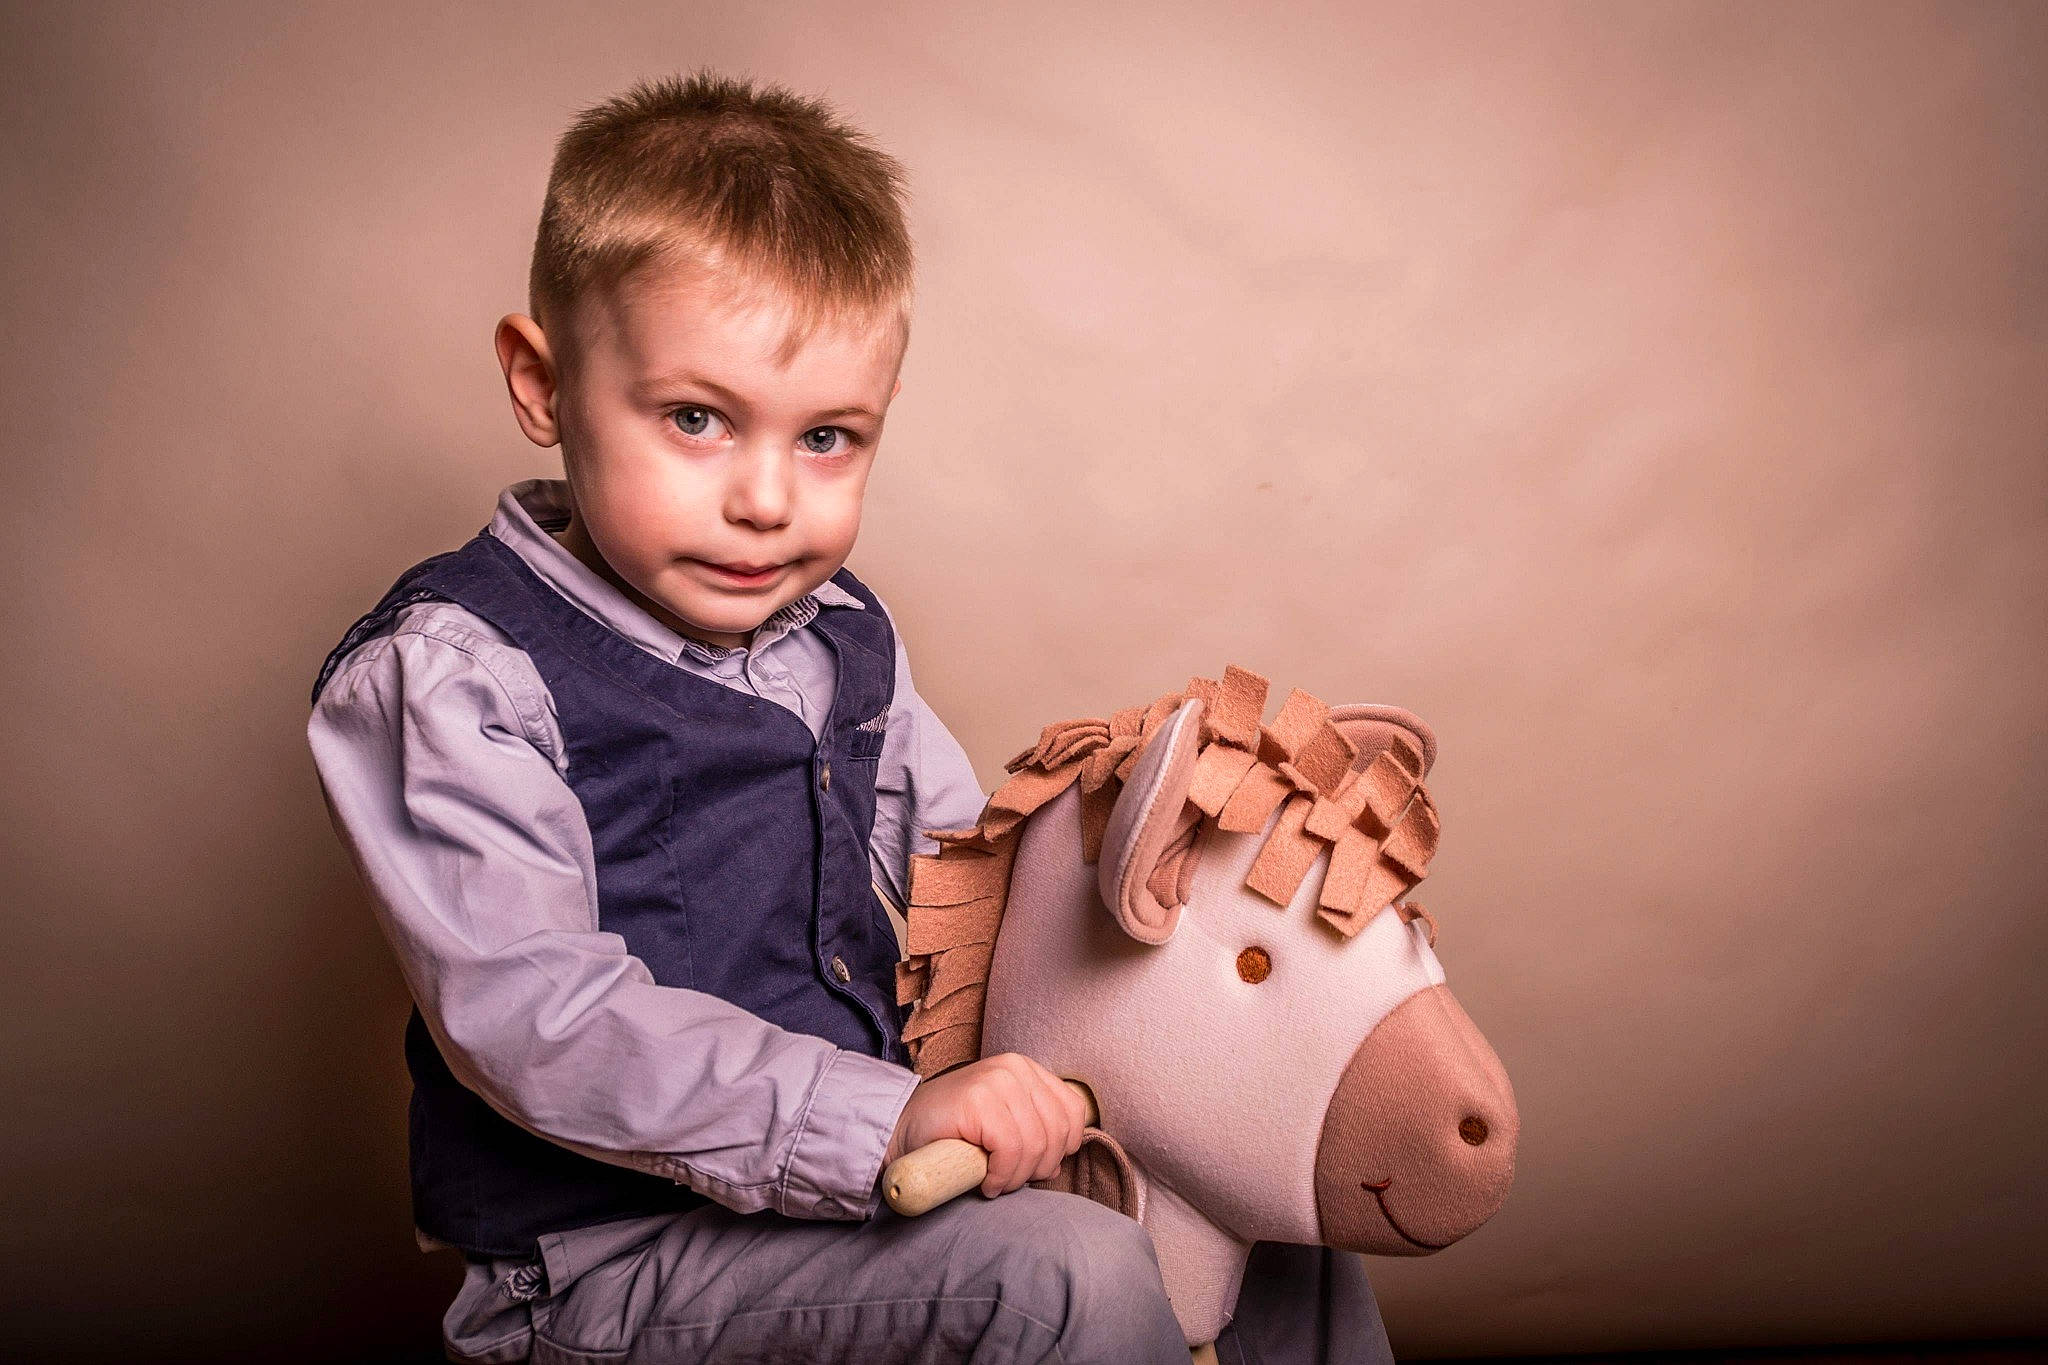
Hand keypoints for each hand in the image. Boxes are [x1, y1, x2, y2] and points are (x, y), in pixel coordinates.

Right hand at [883, 1053, 1088, 1197]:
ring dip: (1017, 1177)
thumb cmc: (953, 1132)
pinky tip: (987, 1181)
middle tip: (1011, 1179)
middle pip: (1057, 1132)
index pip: (1073, 1113)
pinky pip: (1010, 1150)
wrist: (901, 1130)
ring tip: (996, 1182)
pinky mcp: (979, 1100)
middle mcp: (1016, 1068)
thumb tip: (1061, 1162)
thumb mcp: (1004, 1123)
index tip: (1035, 1166)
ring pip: (1035, 1144)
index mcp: (1027, 1069)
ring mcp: (997, 1080)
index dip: (1062, 1148)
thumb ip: (1035, 1132)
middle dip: (1038, 1168)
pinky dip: (1001, 1175)